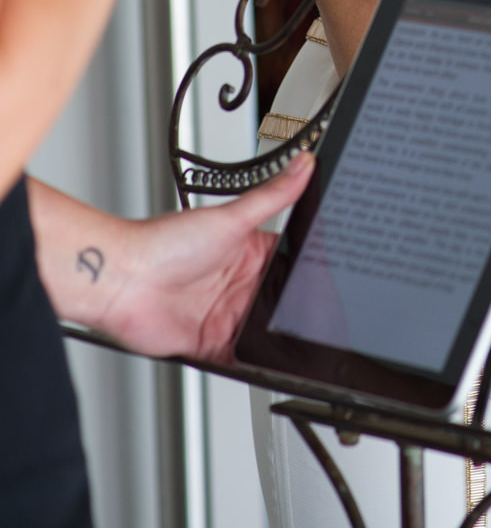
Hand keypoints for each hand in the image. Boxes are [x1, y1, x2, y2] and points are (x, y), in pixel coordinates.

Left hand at [94, 155, 312, 363]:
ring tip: (299, 339)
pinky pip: (243, 357)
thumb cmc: (164, 243)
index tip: (331, 275)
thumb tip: (303, 164)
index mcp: (248, 252)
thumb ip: (272, 196)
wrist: (122, 281)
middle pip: (280, 300)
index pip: (290, 262)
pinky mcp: (212, 343)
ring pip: (266, 331)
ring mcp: (225, 314)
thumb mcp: (230, 218)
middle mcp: (238, 283)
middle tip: (316, 313)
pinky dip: (256, 362)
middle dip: (295, 307)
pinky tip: (270, 362)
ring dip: (278, 335)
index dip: (309, 270)